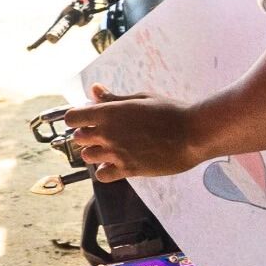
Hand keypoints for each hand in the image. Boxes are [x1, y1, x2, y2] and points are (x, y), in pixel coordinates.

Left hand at [64, 84, 204, 180]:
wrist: (194, 134)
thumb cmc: (170, 111)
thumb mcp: (140, 98)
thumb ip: (113, 98)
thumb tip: (94, 89)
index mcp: (109, 113)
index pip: (72, 118)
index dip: (77, 118)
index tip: (86, 118)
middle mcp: (108, 134)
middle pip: (78, 138)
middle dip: (86, 135)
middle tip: (102, 133)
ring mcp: (117, 153)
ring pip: (87, 157)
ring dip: (94, 153)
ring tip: (109, 149)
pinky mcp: (128, 170)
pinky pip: (102, 175)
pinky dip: (104, 171)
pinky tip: (114, 164)